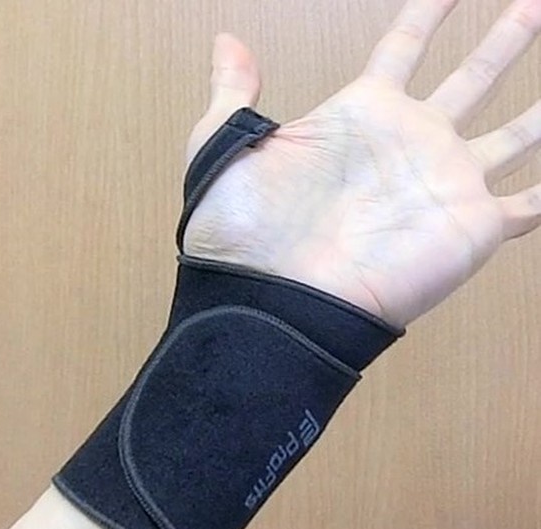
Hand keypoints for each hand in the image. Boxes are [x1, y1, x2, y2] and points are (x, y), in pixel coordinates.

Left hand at [183, 0, 539, 328]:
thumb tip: (227, 41)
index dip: (430, 13)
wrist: (270, 296)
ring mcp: (445, 186)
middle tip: (532, 8)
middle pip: (471, 81)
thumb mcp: (222, 145)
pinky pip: (529, 206)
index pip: (405, 47)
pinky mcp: (470, 230)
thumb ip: (234, 91)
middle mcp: (411, 144)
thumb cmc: (243, 229)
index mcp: (362, 116)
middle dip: (503, 44)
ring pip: (513, 138)